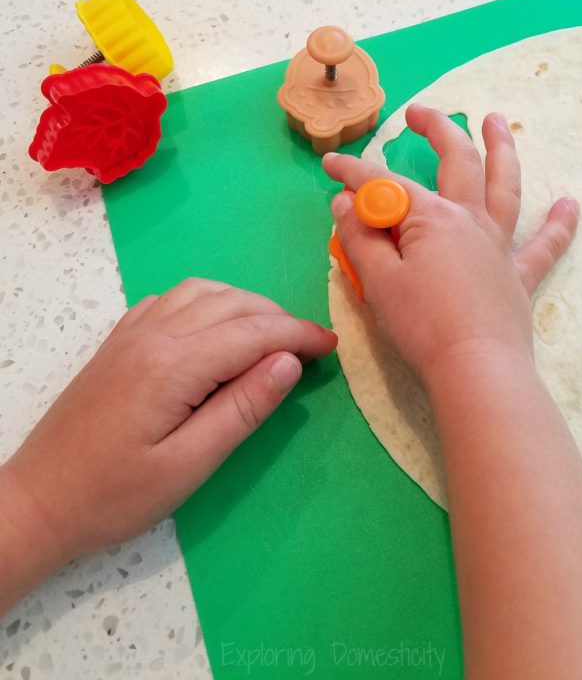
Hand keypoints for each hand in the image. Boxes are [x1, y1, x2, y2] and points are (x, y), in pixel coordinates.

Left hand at [1, 279, 335, 577]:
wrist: (39, 501)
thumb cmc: (115, 495)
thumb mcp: (189, 465)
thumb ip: (242, 409)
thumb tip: (289, 362)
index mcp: (173, 364)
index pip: (254, 332)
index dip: (299, 334)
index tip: (332, 346)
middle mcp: (154, 333)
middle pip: (233, 303)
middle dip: (279, 317)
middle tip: (310, 347)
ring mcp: (133, 331)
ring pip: (204, 291)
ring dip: (245, 304)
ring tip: (272, 335)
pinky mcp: (120, 339)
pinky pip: (174, 298)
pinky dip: (209, 301)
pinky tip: (216, 328)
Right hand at [322, 104, 577, 383]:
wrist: (477, 368)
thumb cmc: (422, 325)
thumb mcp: (378, 280)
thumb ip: (360, 237)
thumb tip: (346, 201)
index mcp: (432, 217)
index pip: (385, 184)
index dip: (354, 171)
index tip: (329, 164)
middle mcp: (470, 219)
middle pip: (457, 161)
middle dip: (436, 129)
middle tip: (418, 113)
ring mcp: (499, 245)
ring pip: (505, 185)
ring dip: (502, 148)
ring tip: (497, 120)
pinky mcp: (519, 276)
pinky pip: (544, 245)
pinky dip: (559, 225)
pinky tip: (571, 205)